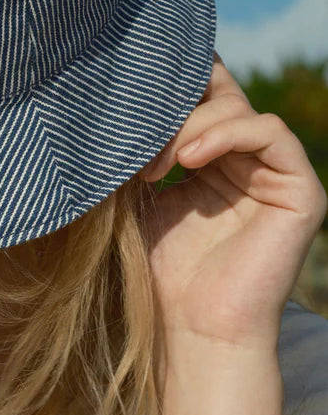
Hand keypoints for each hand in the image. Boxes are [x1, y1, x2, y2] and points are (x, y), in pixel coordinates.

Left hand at [138, 50, 326, 353]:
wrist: (196, 328)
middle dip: (175, 101)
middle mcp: (248, 158)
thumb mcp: (143, 195)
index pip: (199, 95)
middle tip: (136, 128)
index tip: (123, 99)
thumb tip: (112, 100)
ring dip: (190, 126)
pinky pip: (269, 132)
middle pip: (218, 91)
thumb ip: (141, 147)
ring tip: (155, 164)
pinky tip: (188, 160)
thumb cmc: (164, 270)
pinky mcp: (301, 189)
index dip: (165, 85)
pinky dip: (224, 135)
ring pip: (238, 109)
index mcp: (214, 156)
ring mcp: (278, 172)